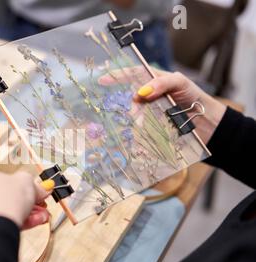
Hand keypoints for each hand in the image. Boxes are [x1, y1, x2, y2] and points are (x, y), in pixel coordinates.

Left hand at [0, 167, 52, 231]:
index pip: (5, 178)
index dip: (23, 185)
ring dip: (24, 212)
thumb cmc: (5, 202)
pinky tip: (30, 223)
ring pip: (4, 210)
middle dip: (26, 201)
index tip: (34, 191)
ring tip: (38, 216)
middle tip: (37, 204)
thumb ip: (35, 185)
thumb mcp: (28, 183)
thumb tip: (41, 189)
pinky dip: (14, 222)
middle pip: (5, 195)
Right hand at [99, 69, 226, 143]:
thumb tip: (140, 93)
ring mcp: (152, 112)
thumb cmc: (194, 97)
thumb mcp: (180, 83)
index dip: (117, 76)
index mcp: (155, 81)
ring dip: (137, 120)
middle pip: (133, 99)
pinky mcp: (154, 127)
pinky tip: (140, 136)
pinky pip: (141, 129)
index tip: (103, 80)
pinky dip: (139, 133)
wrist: (208, 123)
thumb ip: (161, 83)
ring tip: (142, 126)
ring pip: (136, 115)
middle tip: (136, 115)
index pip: (133, 74)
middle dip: (133, 106)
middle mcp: (151, 96)